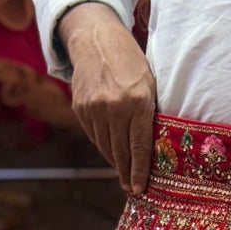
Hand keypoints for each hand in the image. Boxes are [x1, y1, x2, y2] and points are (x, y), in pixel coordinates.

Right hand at [59, 1, 156, 195]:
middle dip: (127, 173)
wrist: (96, 40)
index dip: (140, 171)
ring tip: (124, 174)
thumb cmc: (131, 63)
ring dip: (115, 162)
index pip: (139, 147)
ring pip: (106, 147)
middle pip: (121, 152)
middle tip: (132, 188)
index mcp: (138, 102)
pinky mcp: (80, 108)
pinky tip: (111, 152)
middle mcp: (114, 107)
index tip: (140, 189)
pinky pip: (94, 136)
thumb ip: (148, 115)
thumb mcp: (149, 85)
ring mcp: (94, 109)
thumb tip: (149, 150)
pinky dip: (103, 146)